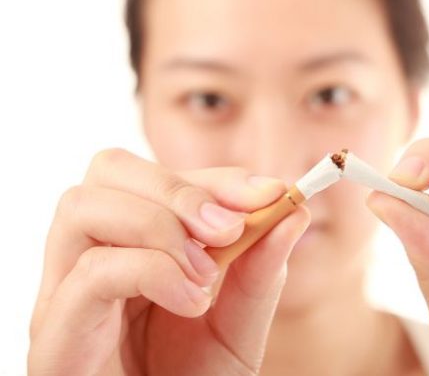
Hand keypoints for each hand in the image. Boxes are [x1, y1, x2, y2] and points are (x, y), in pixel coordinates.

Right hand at [29, 149, 309, 374]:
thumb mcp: (239, 326)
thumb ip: (261, 271)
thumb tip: (293, 211)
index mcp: (133, 248)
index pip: (157, 177)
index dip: (215, 177)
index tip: (270, 192)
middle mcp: (90, 262)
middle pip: (108, 171)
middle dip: (179, 188)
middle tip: (230, 228)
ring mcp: (65, 297)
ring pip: (84, 206)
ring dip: (161, 226)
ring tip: (205, 276)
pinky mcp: (55, 338)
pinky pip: (91, 272)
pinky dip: (153, 271)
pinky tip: (191, 301)